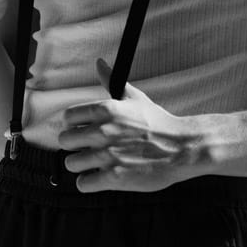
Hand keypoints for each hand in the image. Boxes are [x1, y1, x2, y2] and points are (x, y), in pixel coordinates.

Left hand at [58, 58, 193, 192]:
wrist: (181, 148)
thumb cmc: (158, 122)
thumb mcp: (135, 97)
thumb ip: (112, 81)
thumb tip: (99, 63)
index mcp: (106, 110)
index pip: (68, 117)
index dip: (73, 124)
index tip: (81, 129)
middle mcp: (103, 131)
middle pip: (65, 141)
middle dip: (74, 145)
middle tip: (86, 148)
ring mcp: (107, 155)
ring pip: (71, 163)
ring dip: (80, 165)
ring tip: (93, 164)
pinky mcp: (114, 177)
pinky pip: (83, 183)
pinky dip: (88, 182)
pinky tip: (98, 177)